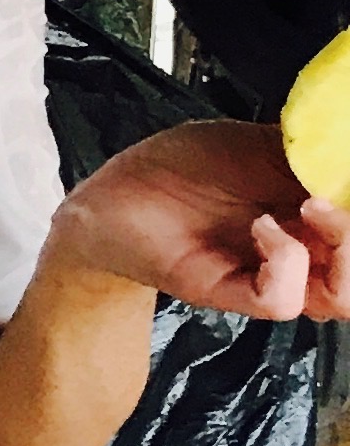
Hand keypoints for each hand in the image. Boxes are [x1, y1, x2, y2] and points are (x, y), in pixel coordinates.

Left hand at [52, 118, 349, 322]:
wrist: (117, 191)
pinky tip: (260, 227)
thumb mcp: (264, 144)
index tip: (349, 175)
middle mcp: (307, 251)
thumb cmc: (186, 166)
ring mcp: (271, 275)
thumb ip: (313, 154)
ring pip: (342, 298)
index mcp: (321, 216)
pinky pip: (281, 301)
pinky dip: (284, 261)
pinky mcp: (231, 293)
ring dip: (345, 250)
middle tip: (335, 198)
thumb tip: (345, 146)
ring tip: (311, 207)